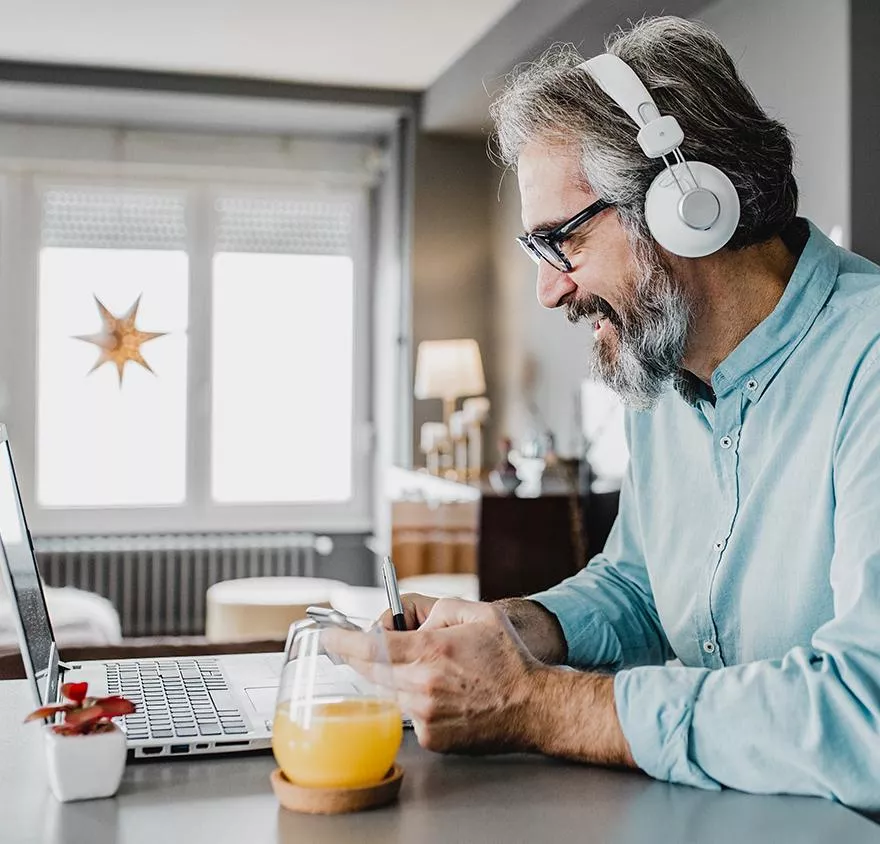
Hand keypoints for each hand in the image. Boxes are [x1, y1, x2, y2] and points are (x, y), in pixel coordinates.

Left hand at [330, 598, 542, 753]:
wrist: (533, 707)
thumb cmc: (509, 659)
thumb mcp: (478, 613)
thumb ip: (437, 606)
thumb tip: (409, 616)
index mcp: (431, 651)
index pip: (370, 646)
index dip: (343, 641)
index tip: (327, 636)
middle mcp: (422, 684)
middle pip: (371, 670)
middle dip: (366, 655)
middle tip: (379, 643)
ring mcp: (424, 715)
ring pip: (389, 691)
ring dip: (398, 677)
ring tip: (436, 671)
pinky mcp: (430, 737)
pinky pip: (407, 713)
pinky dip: (416, 700)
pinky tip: (445, 695)